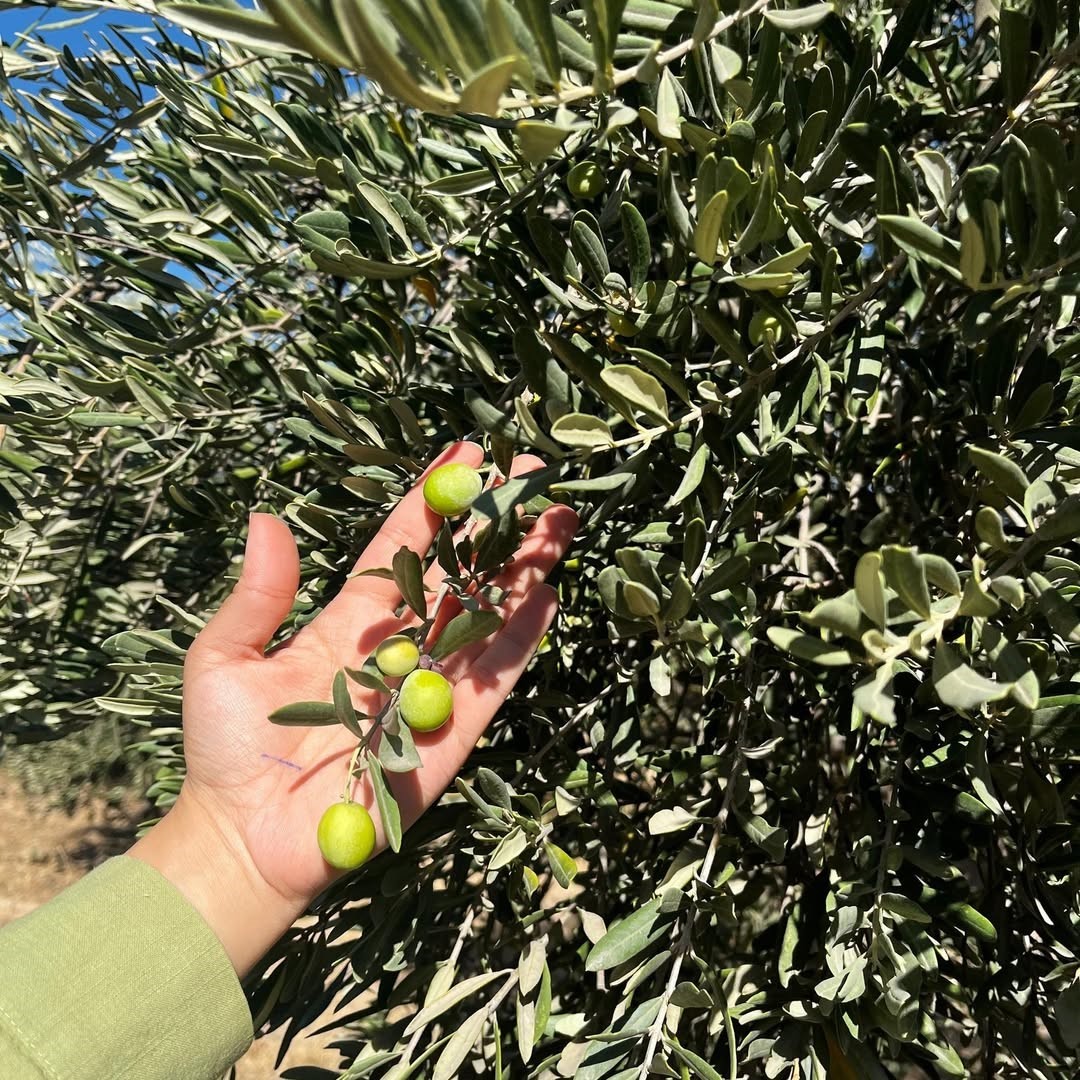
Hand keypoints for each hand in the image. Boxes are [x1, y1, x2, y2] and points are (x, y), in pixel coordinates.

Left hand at [131, 443, 576, 974]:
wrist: (245, 840)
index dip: (433, 506)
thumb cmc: (226, 750)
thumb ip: (257, 596)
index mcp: (348, 625)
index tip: (465, 458)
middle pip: (459, 576)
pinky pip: (491, 680)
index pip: (402, 552)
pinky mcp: (449, 733)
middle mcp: (398, 649)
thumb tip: (265, 518)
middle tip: (532, 477)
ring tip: (557, 522)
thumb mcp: (224, 660)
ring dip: (522, 570)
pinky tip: (548, 596)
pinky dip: (520, 641)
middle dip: (496, 527)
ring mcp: (428, 689)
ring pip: (485, 618)